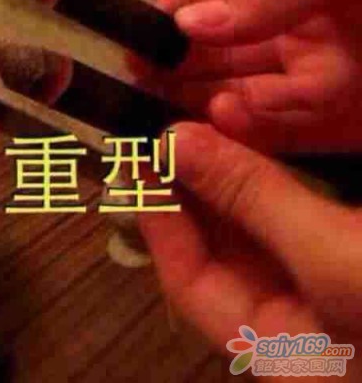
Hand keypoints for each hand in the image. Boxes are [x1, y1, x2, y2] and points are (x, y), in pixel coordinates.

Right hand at [130, 0, 361, 152]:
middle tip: (134, 70)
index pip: (224, 5)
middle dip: (177, 61)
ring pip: (242, 98)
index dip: (182, 13)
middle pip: (222, 57)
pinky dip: (245, 130)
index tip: (142, 22)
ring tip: (159, 99)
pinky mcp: (336, 131)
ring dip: (199, 99)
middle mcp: (294, 44)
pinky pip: (280, 133)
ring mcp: (314, 90)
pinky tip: (217, 117)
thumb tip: (189, 22)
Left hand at [140, 123, 361, 380]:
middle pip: (223, 250)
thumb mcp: (330, 254)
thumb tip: (174, 143)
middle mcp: (296, 321)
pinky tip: (253, 139)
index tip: (138, 163)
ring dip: (230, 175)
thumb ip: (252, 198)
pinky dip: (273, 174)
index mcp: (279, 352)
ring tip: (200, 127)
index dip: (159, 220)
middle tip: (167, 133)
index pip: (190, 284)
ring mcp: (325, 280)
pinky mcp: (350, 245)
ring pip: (260, 225)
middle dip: (192, 190)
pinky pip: (297, 211)